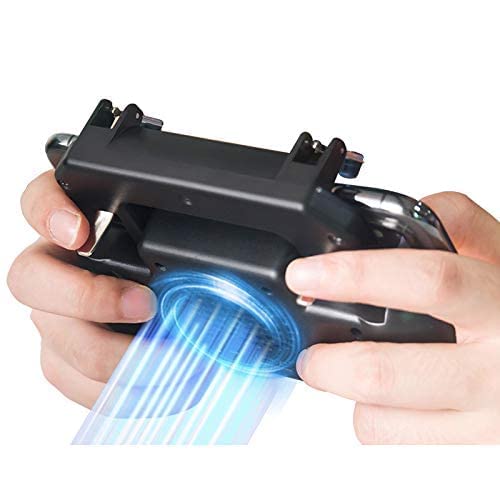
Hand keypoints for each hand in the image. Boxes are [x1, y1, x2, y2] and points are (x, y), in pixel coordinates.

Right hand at [7, 171, 156, 407]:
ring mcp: (53, 315)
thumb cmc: (164, 269)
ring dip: (110, 356)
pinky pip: (71, 378)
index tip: (78, 233)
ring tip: (166, 359)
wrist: (157, 310)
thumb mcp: (171, 244)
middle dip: (88, 297)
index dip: (49, 213)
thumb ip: (172, 231)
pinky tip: (152, 382)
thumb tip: (213, 243)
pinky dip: (113, 387)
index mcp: (77, 226)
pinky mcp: (62, 356)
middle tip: (145, 306)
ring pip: (55, 338)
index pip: (38, 200)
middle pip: (32, 279)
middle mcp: (54, 267)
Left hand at [286, 192, 499, 443]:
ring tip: (347, 368)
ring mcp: (486, 419)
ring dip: (348, 393)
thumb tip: (398, 213)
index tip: (306, 274)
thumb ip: (460, 226)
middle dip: (328, 364)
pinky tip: (390, 392)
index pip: (428, 281)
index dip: (357, 275)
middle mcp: (496, 370)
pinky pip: (398, 440)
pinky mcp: (473, 447)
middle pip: (386, 373)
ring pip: (382, 419)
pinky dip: (376, 416)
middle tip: (308, 351)